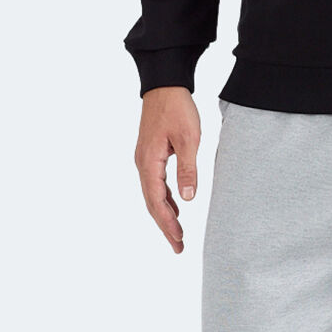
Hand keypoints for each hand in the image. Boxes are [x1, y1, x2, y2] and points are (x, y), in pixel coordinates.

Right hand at [134, 87, 201, 252]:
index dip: (167, 223)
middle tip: (178, 247)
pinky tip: (176, 208)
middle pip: (152, 203)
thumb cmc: (176, 108)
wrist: (164, 84)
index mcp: (149, 162)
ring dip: (165, 215)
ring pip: (153, 195)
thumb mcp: (189, 139)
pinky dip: (165, 199)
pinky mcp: (151, 154)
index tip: (178, 240)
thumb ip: (188, 169)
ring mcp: (144, 159)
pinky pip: (156, 184)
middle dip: (165, 226)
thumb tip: (188, 199)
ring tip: (177, 234)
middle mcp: (142, 164)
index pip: (156, 201)